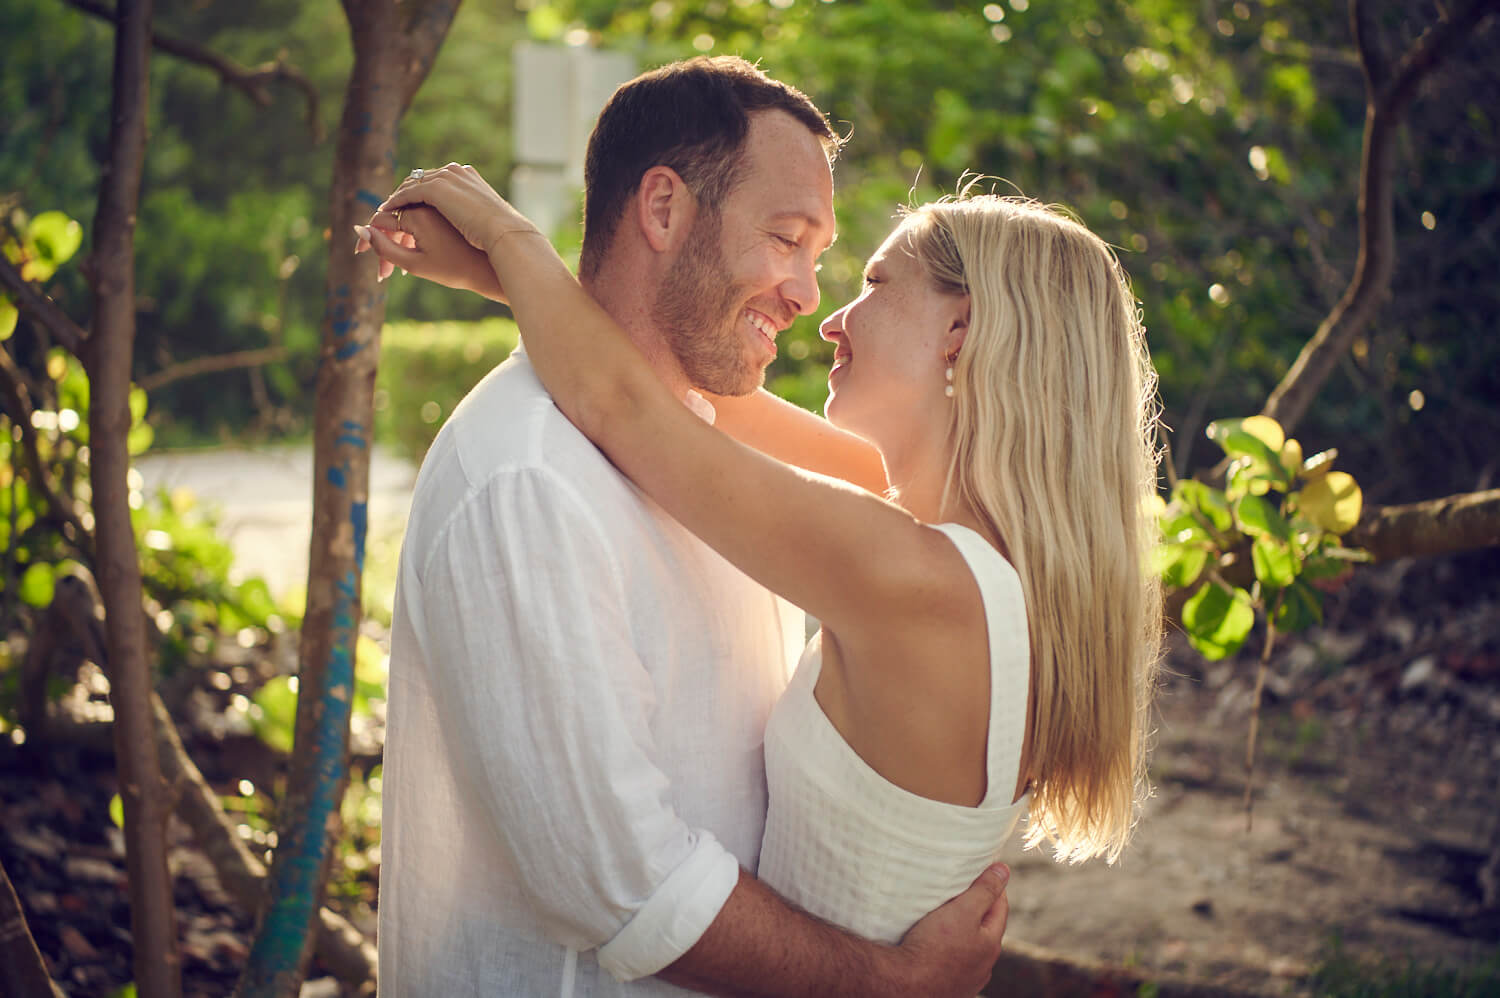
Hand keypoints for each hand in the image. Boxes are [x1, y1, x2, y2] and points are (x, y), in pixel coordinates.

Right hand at [354, 204, 504, 300]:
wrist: (491, 267)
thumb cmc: (454, 269)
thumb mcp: (414, 263)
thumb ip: (384, 247)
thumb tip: (359, 229)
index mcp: (418, 212)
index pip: (382, 219)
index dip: (369, 237)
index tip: (360, 254)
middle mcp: (429, 202)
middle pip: (396, 219)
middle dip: (385, 244)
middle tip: (381, 273)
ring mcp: (442, 202)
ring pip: (410, 218)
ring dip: (400, 241)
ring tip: (395, 271)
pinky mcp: (451, 207)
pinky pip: (426, 215)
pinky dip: (416, 234)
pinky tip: (414, 255)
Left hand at [380, 162, 538, 254]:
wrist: (504, 233)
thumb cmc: (500, 233)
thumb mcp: (487, 217)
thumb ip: (477, 211)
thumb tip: (478, 219)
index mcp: (466, 175)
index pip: (435, 179)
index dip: (420, 192)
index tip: (410, 206)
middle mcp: (454, 171)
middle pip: (419, 179)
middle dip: (405, 193)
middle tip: (393, 208)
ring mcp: (444, 177)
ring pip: (410, 185)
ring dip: (397, 198)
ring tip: (387, 211)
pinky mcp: (435, 188)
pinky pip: (407, 194)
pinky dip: (396, 202)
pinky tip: (387, 212)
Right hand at [894, 863, 1009, 996]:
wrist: (905, 984)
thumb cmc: (934, 946)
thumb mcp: (963, 910)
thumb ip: (984, 890)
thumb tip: (1003, 870)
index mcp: (991, 945)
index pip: (1000, 907)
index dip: (992, 885)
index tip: (980, 870)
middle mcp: (983, 966)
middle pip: (984, 928)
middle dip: (975, 908)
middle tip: (959, 889)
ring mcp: (966, 980)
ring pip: (968, 946)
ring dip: (960, 931)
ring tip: (944, 916)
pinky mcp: (948, 987)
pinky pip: (952, 961)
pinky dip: (947, 948)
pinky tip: (934, 944)